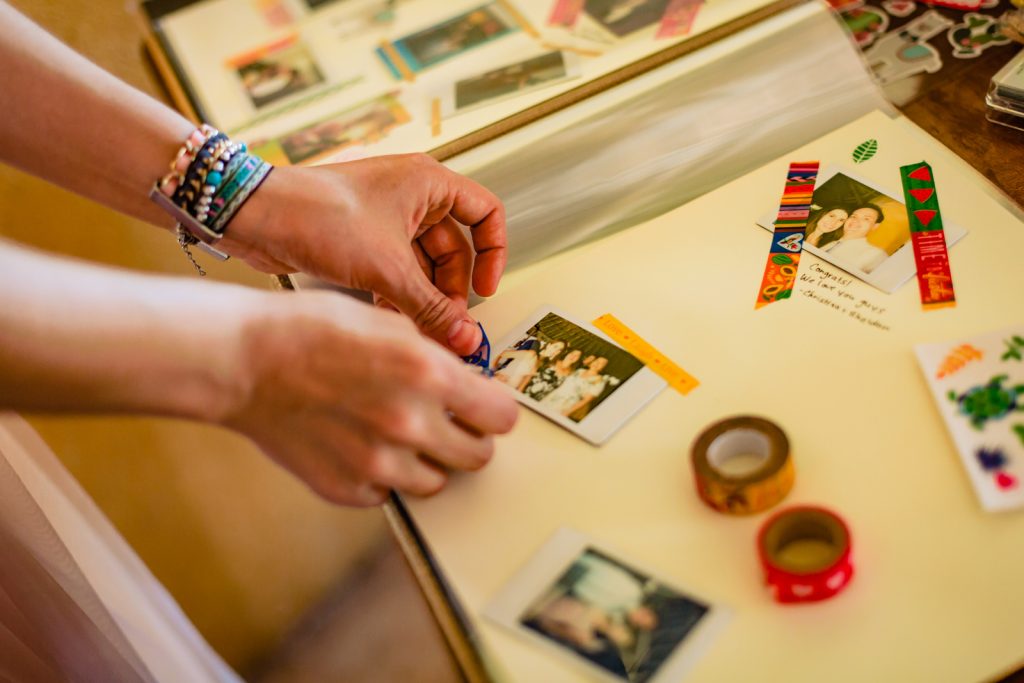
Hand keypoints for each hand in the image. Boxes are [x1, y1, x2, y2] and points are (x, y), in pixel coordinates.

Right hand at [223, 290, 517, 505]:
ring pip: (437, 482)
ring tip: (398, 433)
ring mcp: (378, 464)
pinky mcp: (347, 489)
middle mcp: (410, 424)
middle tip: (448, 422)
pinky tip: (361, 444)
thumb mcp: (388, 324)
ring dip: (428, 461)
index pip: (502, 417)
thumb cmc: (308, 330)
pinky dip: (383, 476)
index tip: (485, 407)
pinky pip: (388, 494)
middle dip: (468, 438)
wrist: (244, 361)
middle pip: (478, 456)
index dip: (495, 410)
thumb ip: (436, 358)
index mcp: (429, 376)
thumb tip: (467, 381)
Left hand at [224, 154, 506, 355]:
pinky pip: (396, 269)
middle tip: (447, 324)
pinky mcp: (362, 238)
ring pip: (423, 263)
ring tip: (419, 329)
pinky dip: (399, 294)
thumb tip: (464, 339)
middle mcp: (411, 195)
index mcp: (429, 182)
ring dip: (424, 297)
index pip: (486, 213)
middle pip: (454, 248)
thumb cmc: (316, 215)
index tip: (485, 289)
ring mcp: (386, 216)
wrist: (254, 217)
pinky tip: (392, 320)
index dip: (493, 253)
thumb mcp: (387, 268)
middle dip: (451, 288)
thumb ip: (430, 307)